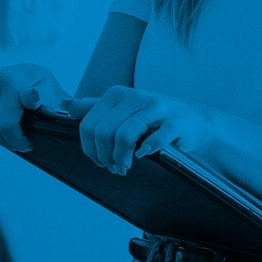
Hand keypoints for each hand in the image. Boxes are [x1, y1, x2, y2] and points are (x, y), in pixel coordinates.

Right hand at [0, 64, 70, 151]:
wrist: (30, 76)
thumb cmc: (43, 90)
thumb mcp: (55, 96)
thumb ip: (50, 100)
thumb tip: (31, 97)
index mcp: (11, 79)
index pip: (6, 125)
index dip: (19, 140)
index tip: (28, 142)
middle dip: (8, 142)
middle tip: (20, 142)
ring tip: (8, 134)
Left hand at [64, 86, 213, 173]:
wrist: (194, 122)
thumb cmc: (156, 118)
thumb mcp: (122, 110)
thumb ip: (94, 108)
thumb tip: (66, 106)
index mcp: (117, 95)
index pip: (90, 123)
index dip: (90, 147)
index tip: (98, 159)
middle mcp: (135, 97)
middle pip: (105, 131)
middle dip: (105, 155)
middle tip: (113, 166)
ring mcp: (157, 108)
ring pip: (126, 133)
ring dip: (122, 156)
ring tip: (125, 166)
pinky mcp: (175, 122)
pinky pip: (157, 136)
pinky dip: (147, 148)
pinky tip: (143, 155)